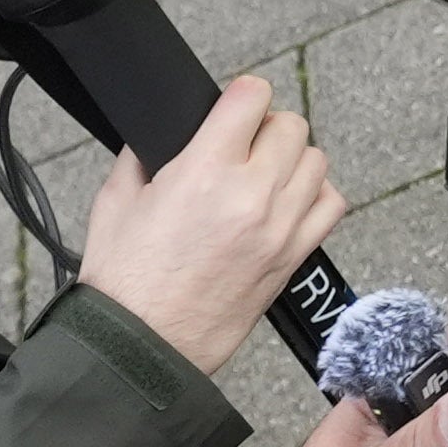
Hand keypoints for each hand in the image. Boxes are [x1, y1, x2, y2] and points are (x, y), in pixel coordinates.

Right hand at [75, 74, 345, 377]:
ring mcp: (280, 226)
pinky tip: (286, 204)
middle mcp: (252, 193)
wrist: (140, 351)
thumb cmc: (123, 284)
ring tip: (261, 177)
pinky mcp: (294, 256)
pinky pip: (331, 204)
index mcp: (204, 171)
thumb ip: (143, 154)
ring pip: (316, 160)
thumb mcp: (115, 201)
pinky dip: (315, 195)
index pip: (253, 96)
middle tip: (241, 147)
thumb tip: (163, 130)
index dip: (241, 95)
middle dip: (265, 129)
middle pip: (291, 124)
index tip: (232, 108)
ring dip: (291, 160)